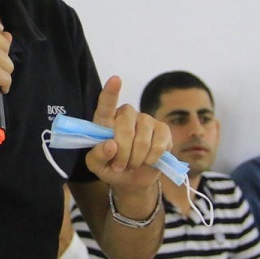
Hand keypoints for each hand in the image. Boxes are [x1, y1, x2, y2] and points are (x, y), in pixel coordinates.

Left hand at [84, 76, 169, 194]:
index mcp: (105, 119)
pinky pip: (159, 145)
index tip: (115, 79)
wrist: (132, 179)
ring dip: (136, 160)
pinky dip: (152, 159)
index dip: (111, 92)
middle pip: (125, 129)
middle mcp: (126, 114)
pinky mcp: (163, 129)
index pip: (107, 104)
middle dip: (122, 154)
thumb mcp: (96, 165)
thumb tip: (110, 145)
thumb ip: (97, 156)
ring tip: (132, 164)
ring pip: (142, 141)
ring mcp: (146, 119)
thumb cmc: (110, 166)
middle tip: (119, 166)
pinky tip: (148, 161)